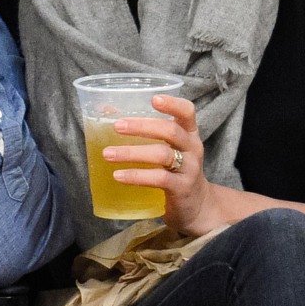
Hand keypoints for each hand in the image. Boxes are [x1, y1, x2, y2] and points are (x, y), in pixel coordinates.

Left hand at [104, 95, 222, 234]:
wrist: (197, 206)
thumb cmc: (176, 170)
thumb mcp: (168, 148)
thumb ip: (146, 132)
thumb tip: (107, 111)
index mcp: (189, 133)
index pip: (187, 112)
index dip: (172, 104)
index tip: (153, 99)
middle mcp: (192, 148)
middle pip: (170, 131)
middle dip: (142, 127)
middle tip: (117, 126)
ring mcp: (189, 169)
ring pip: (162, 155)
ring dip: (132, 153)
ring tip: (108, 154)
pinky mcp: (182, 188)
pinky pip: (159, 179)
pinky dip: (136, 176)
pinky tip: (118, 175)